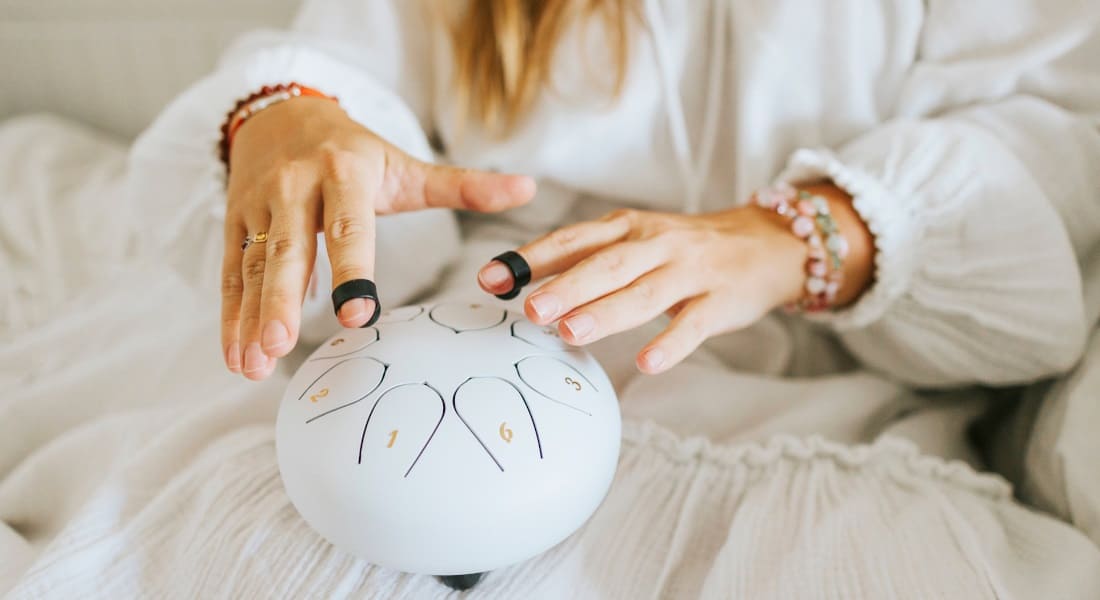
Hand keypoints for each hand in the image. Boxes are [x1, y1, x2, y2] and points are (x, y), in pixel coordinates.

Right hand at [223, 97, 534, 379]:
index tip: (358, 314)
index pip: (351, 228)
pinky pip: (231, 273)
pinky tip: (237, 356)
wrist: (281, 113)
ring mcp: (259, 206)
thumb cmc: (355, 151)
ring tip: (251, 365)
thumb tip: (528, 188)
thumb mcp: (406, 166)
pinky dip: (230, 317)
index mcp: (345, 174)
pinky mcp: (235, 223)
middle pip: (289, 250)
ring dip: (251, 318)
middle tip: (281, 345)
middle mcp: (296, 188)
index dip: (353, 271)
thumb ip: (464, 186)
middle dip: (283, 300)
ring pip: (255, 267)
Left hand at [476, 184, 872, 373]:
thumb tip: (516, 282)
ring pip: (644, 293)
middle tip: (530, 311)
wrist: (763, 243)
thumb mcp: (632, 241)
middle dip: (565, 287)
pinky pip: (693, 324)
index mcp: (627, 227)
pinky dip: (670, 344)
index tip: (489, 279)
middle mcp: (655, 244)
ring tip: (569, 333)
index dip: (530, 259)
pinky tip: (645, 363)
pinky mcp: (720, 300)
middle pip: (605, 265)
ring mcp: (690, 271)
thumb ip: (580, 260)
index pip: (572, 240)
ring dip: (605, 313)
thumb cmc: (682, 249)